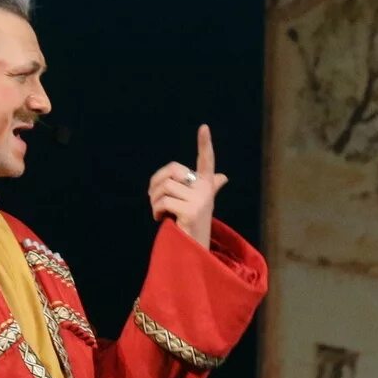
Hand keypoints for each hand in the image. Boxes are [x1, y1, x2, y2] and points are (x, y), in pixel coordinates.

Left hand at [147, 124, 228, 247]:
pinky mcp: (191, 212)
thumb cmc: (193, 225)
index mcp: (207, 184)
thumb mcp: (200, 203)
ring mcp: (200, 201)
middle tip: (154, 198)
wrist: (195, 250)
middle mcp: (206, 190)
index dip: (205, 144)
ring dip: (154, 201)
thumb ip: (209, 187)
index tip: (204, 127)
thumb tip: (223, 177)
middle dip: (156, 183)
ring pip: (165, 187)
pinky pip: (164, 201)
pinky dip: (156, 211)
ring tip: (159, 212)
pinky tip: (161, 219)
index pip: (207, 160)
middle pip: (172, 171)